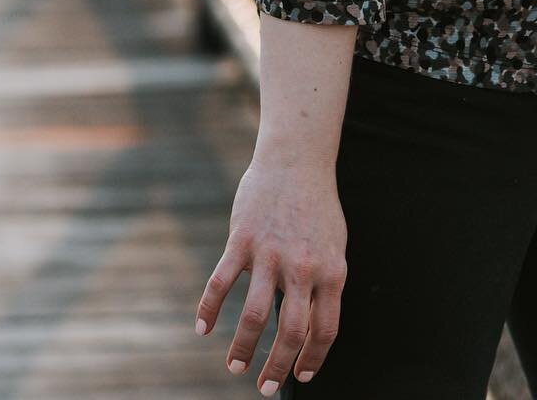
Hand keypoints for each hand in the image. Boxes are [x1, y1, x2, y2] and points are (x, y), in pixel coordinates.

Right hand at [195, 149, 347, 392]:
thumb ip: (324, 284)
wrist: (297, 160)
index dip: (313, 359)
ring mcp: (271, 253)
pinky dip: (208, 311)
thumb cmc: (316, 207)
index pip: (325, 329)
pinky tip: (202, 329)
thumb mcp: (334, 245)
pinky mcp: (243, 240)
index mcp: (332, 270)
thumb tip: (312, 330)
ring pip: (255, 316)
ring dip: (243, 349)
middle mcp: (303, 266)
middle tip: (265, 387)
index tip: (301, 376)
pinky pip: (221, 284)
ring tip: (234, 367)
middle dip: (277, 367)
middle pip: (291, 331)